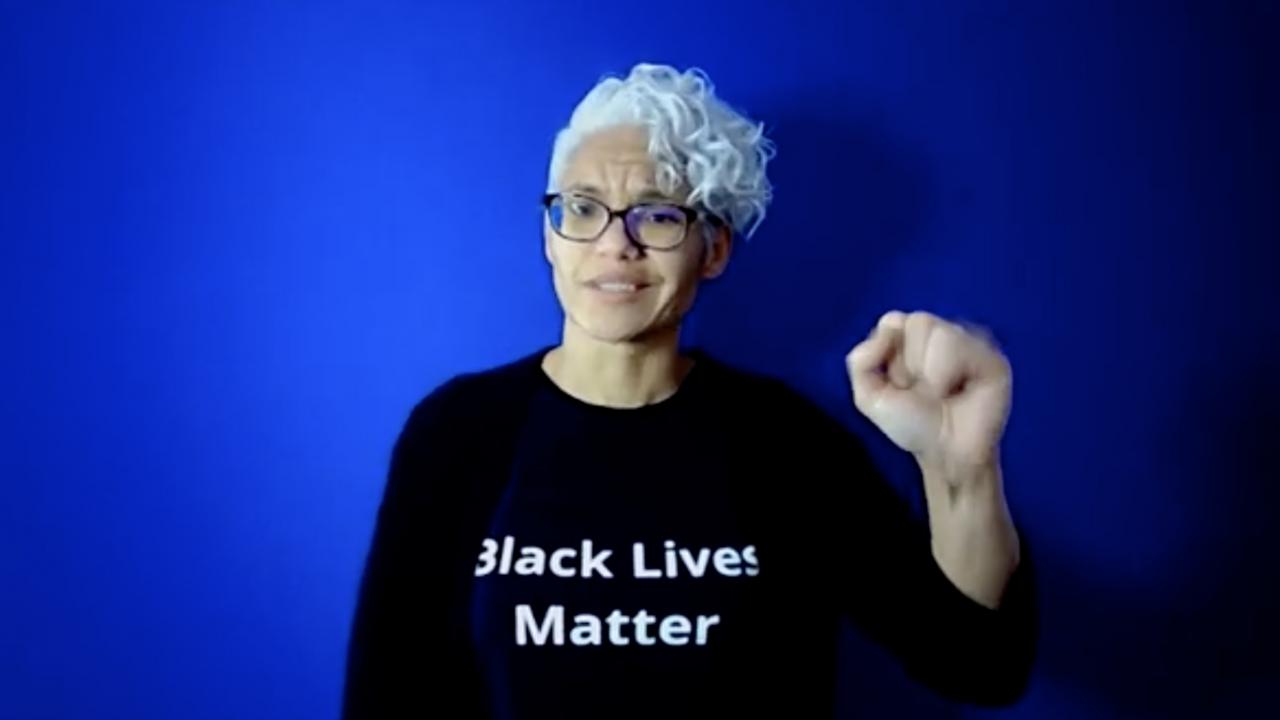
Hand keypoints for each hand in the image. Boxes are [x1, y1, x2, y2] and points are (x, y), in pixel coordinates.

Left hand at [846, 311, 1011, 472]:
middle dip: (912, 365)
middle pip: (918, 322)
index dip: (891, 355)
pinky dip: (952, 374)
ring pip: (940, 332)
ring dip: (932, 373)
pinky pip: (964, 347)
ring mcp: (970, 343)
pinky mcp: (991, 357)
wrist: (946, 453)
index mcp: (912, 338)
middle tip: (923, 391)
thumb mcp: (869, 397)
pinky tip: (960, 391)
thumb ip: (861, 361)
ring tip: (942, 393)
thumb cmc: (912, 425)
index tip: (899, 384)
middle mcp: (941, 334)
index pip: (893, 321)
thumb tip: (888, 330)